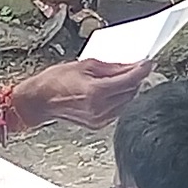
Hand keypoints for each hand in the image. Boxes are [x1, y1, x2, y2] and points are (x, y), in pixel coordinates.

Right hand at [11, 56, 149, 131]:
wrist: (39, 101)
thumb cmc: (54, 82)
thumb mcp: (84, 66)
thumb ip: (110, 67)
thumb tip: (128, 65)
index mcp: (96, 92)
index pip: (129, 80)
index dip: (141, 70)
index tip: (148, 63)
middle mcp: (99, 108)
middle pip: (130, 92)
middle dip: (135, 79)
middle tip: (137, 67)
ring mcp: (99, 119)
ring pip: (126, 102)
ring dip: (128, 90)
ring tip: (123, 78)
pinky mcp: (97, 124)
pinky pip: (117, 110)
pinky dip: (119, 99)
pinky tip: (114, 91)